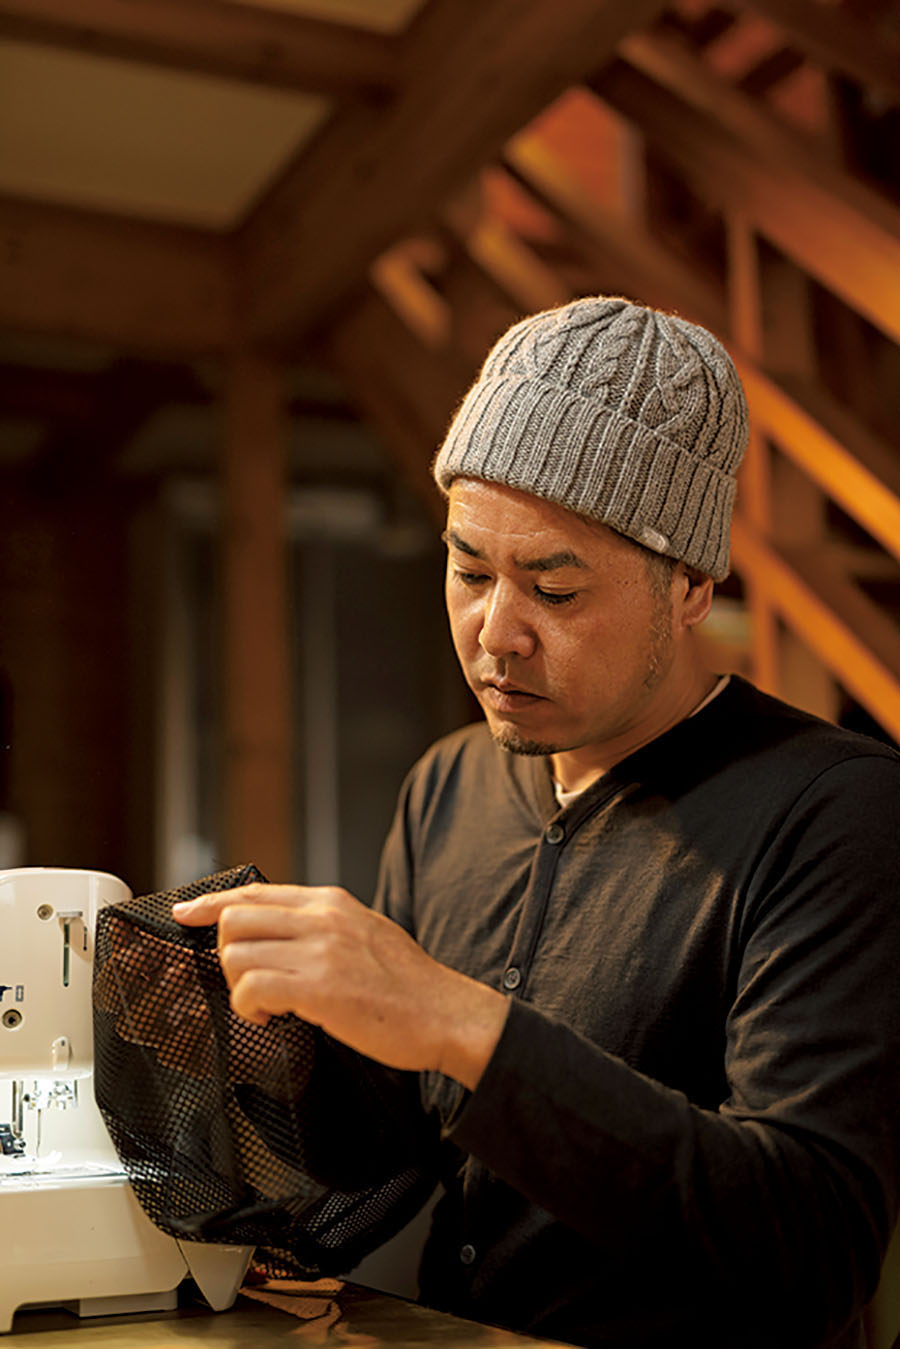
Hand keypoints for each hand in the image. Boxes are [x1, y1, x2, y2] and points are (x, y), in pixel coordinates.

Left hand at [172, 883, 508, 1089]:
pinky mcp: (319, 987)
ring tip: (265, 1005)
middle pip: (236, 917)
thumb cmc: (409, 986)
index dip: (212, 902)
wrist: (446, 1014)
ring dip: (239, 985)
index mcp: (332, 903)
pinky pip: (252, 987)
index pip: (256, 891)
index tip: (187, 913)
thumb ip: (324, 928)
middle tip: (245, 982)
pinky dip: (248, 1007)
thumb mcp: (367, 934)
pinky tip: (270, 1018)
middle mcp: (323, 919)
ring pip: (238, 952)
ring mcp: (320, 951)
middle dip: (227, 953)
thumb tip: (282, 937)